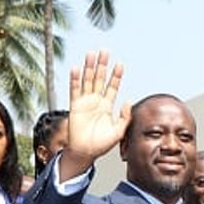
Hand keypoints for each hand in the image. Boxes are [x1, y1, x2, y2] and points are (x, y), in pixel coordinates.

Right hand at [59, 50, 131, 178]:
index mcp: (107, 106)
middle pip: (99, 78)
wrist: (86, 152)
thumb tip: (128, 101)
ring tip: (91, 54)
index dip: (116, 75)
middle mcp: (96, 101)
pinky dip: (75, 79)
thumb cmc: (101, 144)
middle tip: (105, 51)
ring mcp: (85, 102)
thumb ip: (125, 117)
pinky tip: (77, 69)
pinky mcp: (75, 106)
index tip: (120, 64)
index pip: (112, 86)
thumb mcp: (119, 131)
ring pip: (87, 80)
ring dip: (89, 67)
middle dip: (102, 65)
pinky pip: (75, 90)